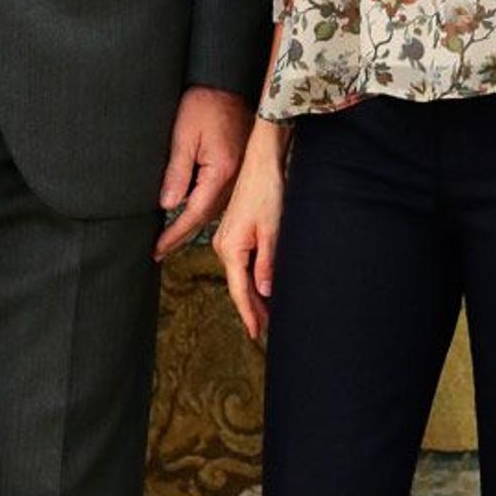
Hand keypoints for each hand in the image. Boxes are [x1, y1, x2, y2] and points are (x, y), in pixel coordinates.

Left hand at [154, 85, 250, 258]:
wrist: (226, 82)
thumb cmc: (204, 104)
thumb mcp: (184, 136)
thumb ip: (177, 172)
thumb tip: (168, 205)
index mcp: (222, 172)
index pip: (195, 212)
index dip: (175, 233)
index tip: (158, 248)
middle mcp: (235, 178)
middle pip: (206, 215)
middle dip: (182, 235)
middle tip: (160, 250)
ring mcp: (239, 173)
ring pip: (214, 208)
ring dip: (193, 223)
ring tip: (171, 237)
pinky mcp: (237, 166)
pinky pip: (219, 195)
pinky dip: (203, 206)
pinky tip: (190, 210)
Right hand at [212, 120, 287, 341]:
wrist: (262, 162)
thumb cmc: (267, 191)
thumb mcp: (272, 230)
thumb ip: (267, 263)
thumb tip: (264, 292)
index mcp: (230, 247)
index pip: (240, 290)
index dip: (249, 313)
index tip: (257, 333)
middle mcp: (223, 244)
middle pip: (237, 284)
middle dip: (252, 307)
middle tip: (267, 329)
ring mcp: (227, 238)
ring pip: (239, 273)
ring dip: (252, 292)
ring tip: (268, 313)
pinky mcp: (234, 231)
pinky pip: (241, 261)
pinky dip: (251, 276)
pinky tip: (262, 284)